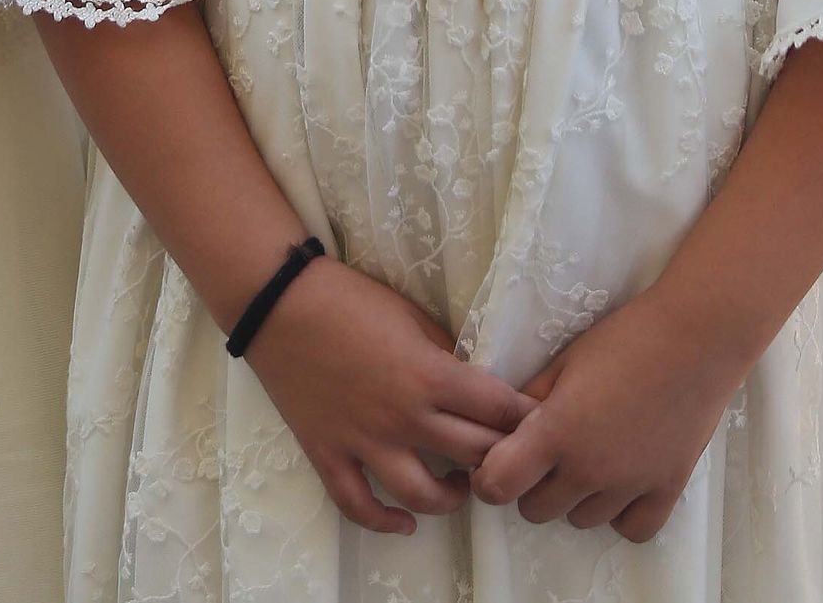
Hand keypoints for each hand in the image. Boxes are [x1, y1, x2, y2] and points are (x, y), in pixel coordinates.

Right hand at [245, 255, 534, 536]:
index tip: (542, 423)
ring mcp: (364, 442)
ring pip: (422, 496)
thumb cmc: (349, 298)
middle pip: (473, 455)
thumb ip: (444, 353)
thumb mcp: (411, 314)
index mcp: (429, 375)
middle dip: (501, 458)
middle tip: (511, 456)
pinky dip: (384, 523)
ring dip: (451, 498)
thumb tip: (470, 380)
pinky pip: (359, 506)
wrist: (280, 303)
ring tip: (460, 487)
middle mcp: (404, 417)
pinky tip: (404, 524)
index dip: (526, 419)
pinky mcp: (329, 454)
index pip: (497, 410)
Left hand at [472, 290, 743, 543]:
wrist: (695, 340)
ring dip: (575, 496)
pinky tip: (621, 481)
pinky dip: (620, 513)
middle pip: (535, 510)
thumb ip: (529, 400)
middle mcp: (589, 471)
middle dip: (531, 484)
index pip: (498, 485)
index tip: (496, 459)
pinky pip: (630, 530)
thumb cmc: (624, 339)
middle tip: (547, 450)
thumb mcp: (564, 361)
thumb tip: (503, 427)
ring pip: (580, 520)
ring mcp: (629, 487)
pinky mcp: (666, 492)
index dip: (488, 475)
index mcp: (556, 434)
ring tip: (590, 455)